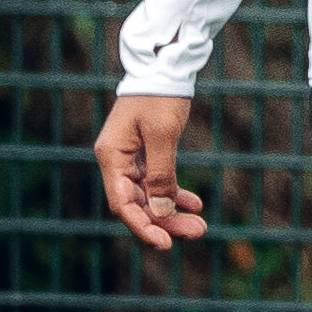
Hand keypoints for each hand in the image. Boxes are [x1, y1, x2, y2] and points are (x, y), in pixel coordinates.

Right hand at [94, 95, 205, 250]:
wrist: (165, 67)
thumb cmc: (160, 96)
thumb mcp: (163, 134)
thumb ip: (161, 173)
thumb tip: (162, 211)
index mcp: (111, 157)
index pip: (122, 204)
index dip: (142, 226)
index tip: (164, 244)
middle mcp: (116, 161)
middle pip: (137, 203)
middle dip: (164, 222)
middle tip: (197, 232)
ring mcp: (130, 159)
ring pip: (149, 196)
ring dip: (172, 211)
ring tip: (200, 225)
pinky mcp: (145, 154)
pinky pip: (157, 182)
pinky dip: (174, 193)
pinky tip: (194, 204)